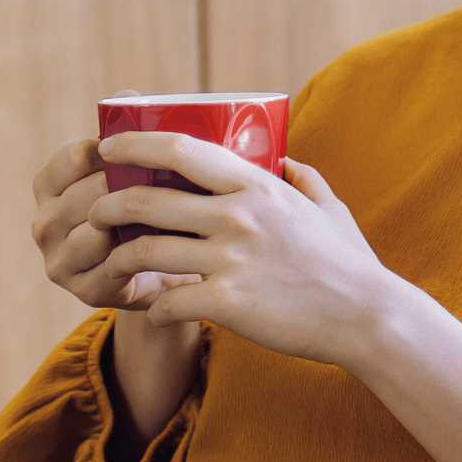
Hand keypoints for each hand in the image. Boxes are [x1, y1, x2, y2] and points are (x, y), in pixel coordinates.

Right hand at [29, 136, 191, 323]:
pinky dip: (138, 252)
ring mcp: (59, 260)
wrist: (165, 268)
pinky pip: (110, 266)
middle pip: (84, 194)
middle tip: (166, 182)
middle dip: (125, 186)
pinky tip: (163, 243)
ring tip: (167, 211)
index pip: (72, 157)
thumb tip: (126, 94)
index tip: (144, 153)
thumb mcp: (134, 168)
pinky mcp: (84, 290)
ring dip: (131, 221)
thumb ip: (127, 130)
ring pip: (93, 231)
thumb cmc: (148, 207)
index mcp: (48, 185)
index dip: (111, 152)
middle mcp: (44, 223)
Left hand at [86, 133, 396, 368]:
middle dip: (107, 205)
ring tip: (111, 264)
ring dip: (118, 259)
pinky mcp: (228, 303)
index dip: (134, 145)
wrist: (366, 316)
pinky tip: (153, 309)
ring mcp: (230, 260)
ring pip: (145, 250)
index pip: (179, 149)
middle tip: (95, 212)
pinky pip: (166, 300)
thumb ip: (303, 178)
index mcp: (256, 186)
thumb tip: (287, 158)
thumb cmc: (349, 263)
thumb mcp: (329, 207)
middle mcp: (237, 216)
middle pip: (146, 199)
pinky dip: (152, 306)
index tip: (108, 146)